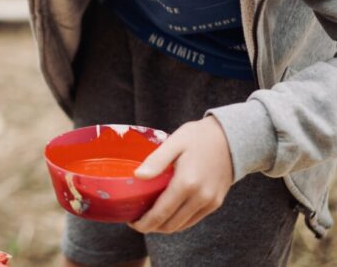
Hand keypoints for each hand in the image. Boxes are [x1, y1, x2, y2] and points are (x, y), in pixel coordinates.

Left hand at [129, 116, 232, 233]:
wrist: (232, 138)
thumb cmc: (199, 137)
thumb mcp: (175, 142)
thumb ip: (156, 161)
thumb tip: (137, 176)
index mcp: (187, 182)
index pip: (161, 212)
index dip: (144, 222)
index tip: (131, 223)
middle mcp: (200, 197)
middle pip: (171, 224)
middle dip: (151, 227)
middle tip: (136, 220)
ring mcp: (210, 202)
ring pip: (182, 225)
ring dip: (164, 226)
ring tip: (148, 218)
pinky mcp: (216, 203)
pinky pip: (193, 219)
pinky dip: (178, 221)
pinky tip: (167, 214)